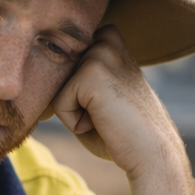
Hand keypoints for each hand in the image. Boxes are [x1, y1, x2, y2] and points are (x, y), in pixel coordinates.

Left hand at [51, 25, 180, 179]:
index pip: (63, 63)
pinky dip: (75, 122)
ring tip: (106, 118)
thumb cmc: (125, 132)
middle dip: (74, 102)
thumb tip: (41, 72)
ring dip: (75, 111)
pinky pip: (59, 103)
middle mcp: (107, 40)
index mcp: (111, 41)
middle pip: (58, 76)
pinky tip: (103, 123)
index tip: (108, 105)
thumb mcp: (97, 98)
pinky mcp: (92, 72)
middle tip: (109, 114)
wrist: (153, 153)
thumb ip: (74, 81)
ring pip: (58, 88)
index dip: (76, 93)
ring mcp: (101, 52)